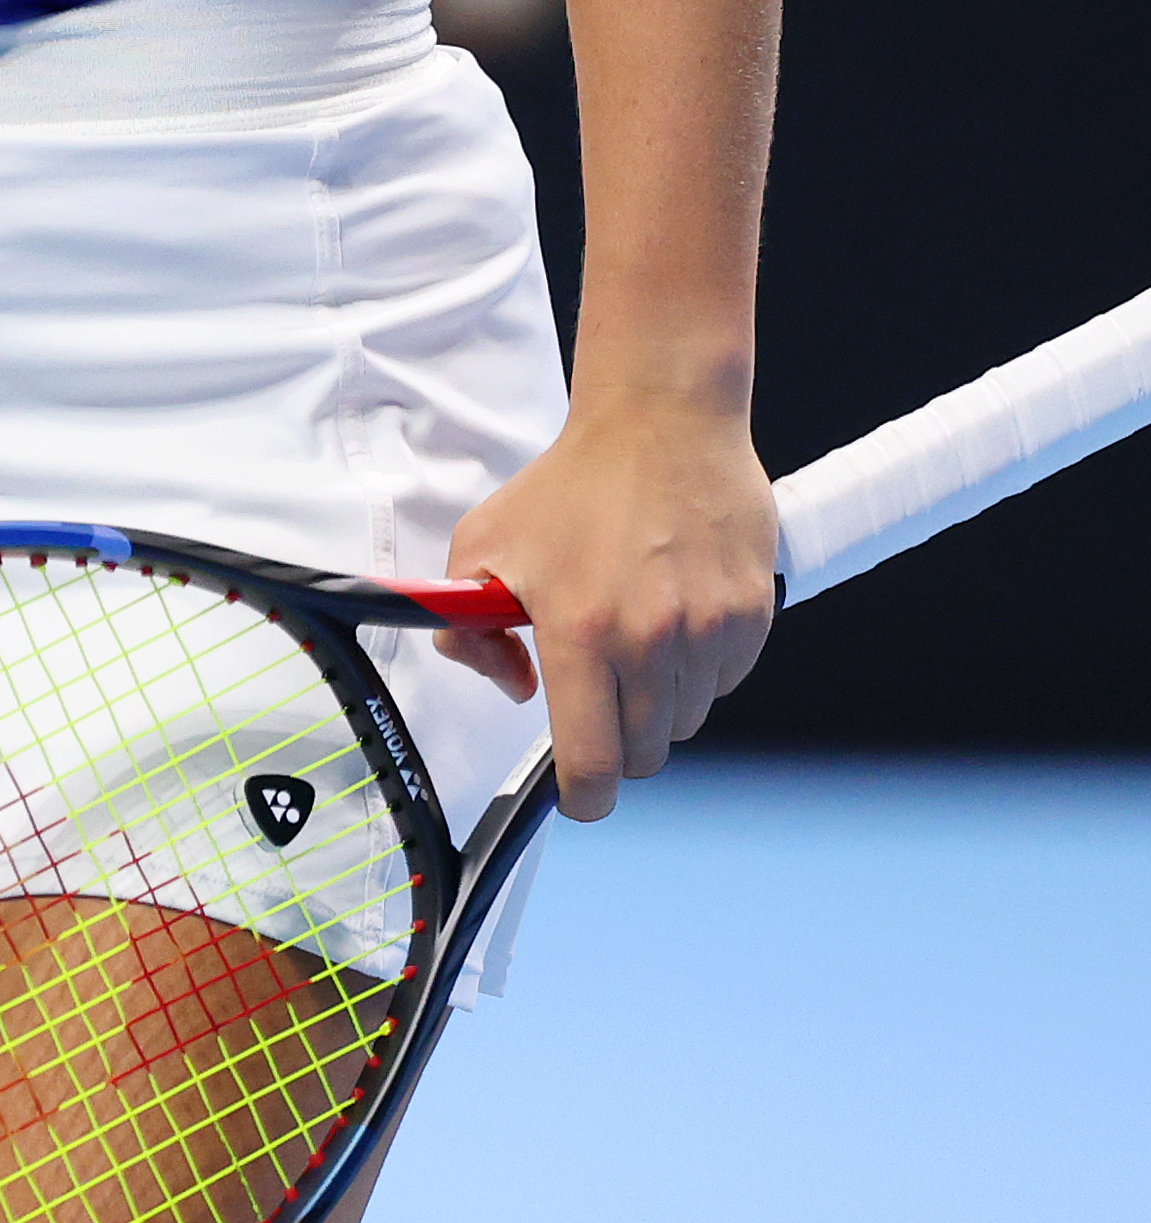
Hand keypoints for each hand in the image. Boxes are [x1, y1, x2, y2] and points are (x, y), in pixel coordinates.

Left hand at [437, 387, 779, 820]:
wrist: (659, 424)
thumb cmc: (568, 486)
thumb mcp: (484, 546)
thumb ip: (470, 630)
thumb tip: (512, 686)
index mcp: (579, 631)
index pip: (591, 760)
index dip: (583, 798)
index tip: (578, 798)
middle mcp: (650, 639)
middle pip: (644, 752)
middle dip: (616, 741)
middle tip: (597, 695)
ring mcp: (709, 630)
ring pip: (686, 719)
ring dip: (659, 702)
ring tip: (634, 637)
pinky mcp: (751, 616)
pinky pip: (725, 682)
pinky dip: (701, 670)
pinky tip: (674, 617)